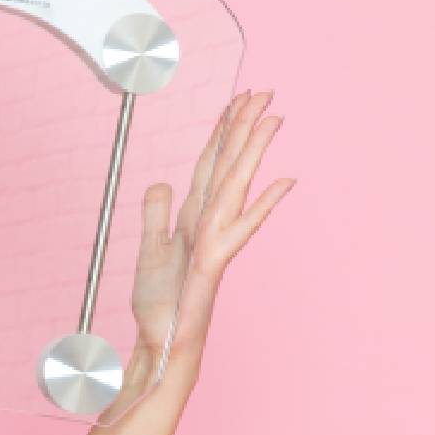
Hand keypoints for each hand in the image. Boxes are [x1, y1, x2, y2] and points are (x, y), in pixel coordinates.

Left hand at [129, 90, 295, 371]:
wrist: (161, 344)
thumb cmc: (159, 305)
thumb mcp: (150, 250)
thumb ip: (157, 213)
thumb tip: (164, 181)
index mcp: (195, 218)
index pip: (210, 164)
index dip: (222, 131)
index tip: (238, 98)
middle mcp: (210, 224)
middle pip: (228, 165)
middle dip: (244, 127)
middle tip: (265, 89)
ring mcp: (215, 242)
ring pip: (236, 186)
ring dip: (254, 151)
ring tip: (273, 117)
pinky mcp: (213, 263)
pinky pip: (238, 228)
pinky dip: (262, 204)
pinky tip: (285, 181)